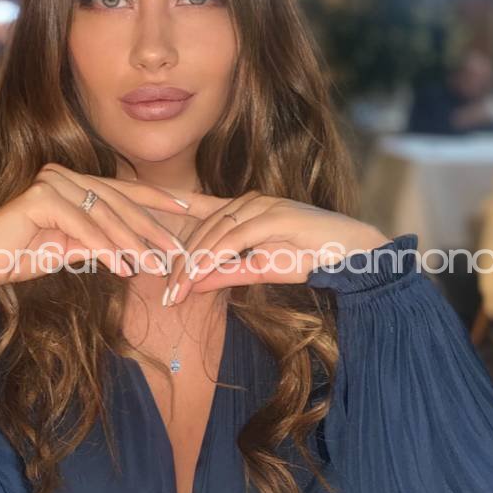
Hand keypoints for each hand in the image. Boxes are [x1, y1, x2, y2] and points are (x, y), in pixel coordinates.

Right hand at [0, 165, 192, 289]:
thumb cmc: (22, 258)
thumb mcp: (72, 249)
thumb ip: (101, 242)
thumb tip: (139, 251)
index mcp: (72, 181)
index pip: (122, 191)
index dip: (158, 200)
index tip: (190, 212)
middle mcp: (62, 175)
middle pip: (117, 202)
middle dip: (151, 227)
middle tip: (179, 249)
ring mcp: (50, 182)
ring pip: (103, 215)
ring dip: (132, 243)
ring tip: (156, 265)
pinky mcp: (39, 198)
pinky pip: (82, 227)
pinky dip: (105, 249)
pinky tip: (125, 267)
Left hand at [161, 190, 388, 305]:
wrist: (351, 254)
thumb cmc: (309, 258)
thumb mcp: (260, 269)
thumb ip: (227, 273)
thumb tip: (193, 284)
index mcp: (244, 209)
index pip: (200, 209)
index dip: (169, 214)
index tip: (141, 225)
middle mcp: (249, 201)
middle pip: (202, 228)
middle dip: (179, 261)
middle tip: (164, 291)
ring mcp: (262, 205)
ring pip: (214, 234)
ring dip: (192, 264)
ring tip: (176, 291)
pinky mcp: (274, 215)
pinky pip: (235, 238)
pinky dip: (214, 258)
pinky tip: (198, 276)